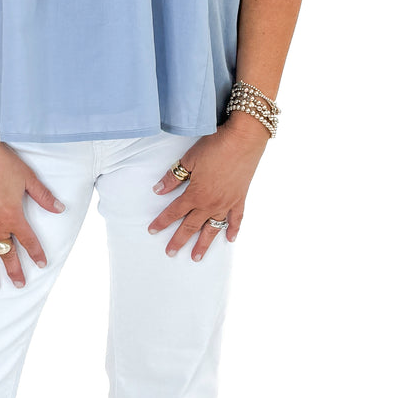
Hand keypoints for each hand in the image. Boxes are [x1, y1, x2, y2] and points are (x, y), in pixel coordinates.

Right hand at [0, 136, 65, 290]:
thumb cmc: (2, 163)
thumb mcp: (28, 178)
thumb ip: (43, 196)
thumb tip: (60, 208)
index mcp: (13, 216)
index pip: (28, 241)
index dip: (36, 253)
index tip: (42, 264)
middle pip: (6, 253)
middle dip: (14, 270)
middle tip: (19, 285)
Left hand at [148, 119, 270, 259]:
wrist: (244, 140)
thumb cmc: (216, 146)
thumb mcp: (189, 159)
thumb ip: (174, 177)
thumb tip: (158, 190)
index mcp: (196, 194)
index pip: (174, 212)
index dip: (162, 222)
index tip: (152, 231)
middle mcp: (211, 203)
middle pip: (191, 226)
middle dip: (179, 240)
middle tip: (170, 253)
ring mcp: (227, 203)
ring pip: (213, 229)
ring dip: (204, 244)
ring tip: (196, 257)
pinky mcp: (240, 199)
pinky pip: (236, 219)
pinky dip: (233, 230)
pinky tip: (230, 239)